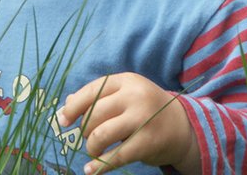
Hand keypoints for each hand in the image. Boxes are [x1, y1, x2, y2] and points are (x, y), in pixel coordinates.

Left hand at [56, 72, 200, 173]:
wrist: (183, 126)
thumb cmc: (146, 109)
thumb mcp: (126, 95)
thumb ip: (99, 97)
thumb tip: (66, 106)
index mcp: (126, 81)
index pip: (92, 91)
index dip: (74, 107)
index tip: (63, 121)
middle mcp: (134, 96)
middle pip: (94, 114)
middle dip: (84, 130)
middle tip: (88, 138)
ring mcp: (142, 119)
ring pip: (101, 134)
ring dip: (91, 147)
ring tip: (93, 151)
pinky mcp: (148, 142)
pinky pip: (116, 156)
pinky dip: (99, 166)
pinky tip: (91, 170)